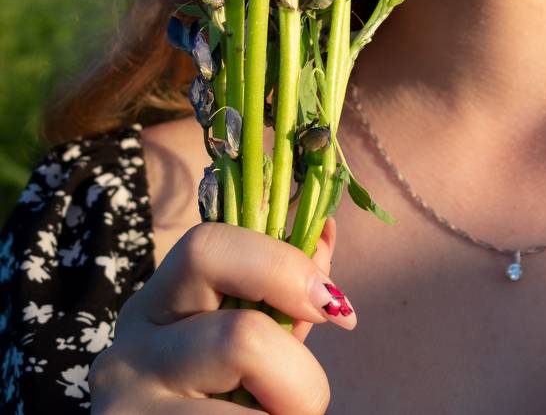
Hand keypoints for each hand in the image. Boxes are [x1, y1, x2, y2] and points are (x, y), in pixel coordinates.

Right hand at [89, 216, 353, 413]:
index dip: (282, 266)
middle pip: (241, 335)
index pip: (207, 248)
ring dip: (288, 414)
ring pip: (244, 404)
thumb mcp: (241, 345)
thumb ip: (280, 298)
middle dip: (300, 376)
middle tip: (306, 404)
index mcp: (156, 306)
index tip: (333, 304)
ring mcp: (129, 404)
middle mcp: (131, 350)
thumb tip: (324, 231)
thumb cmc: (214, 403)